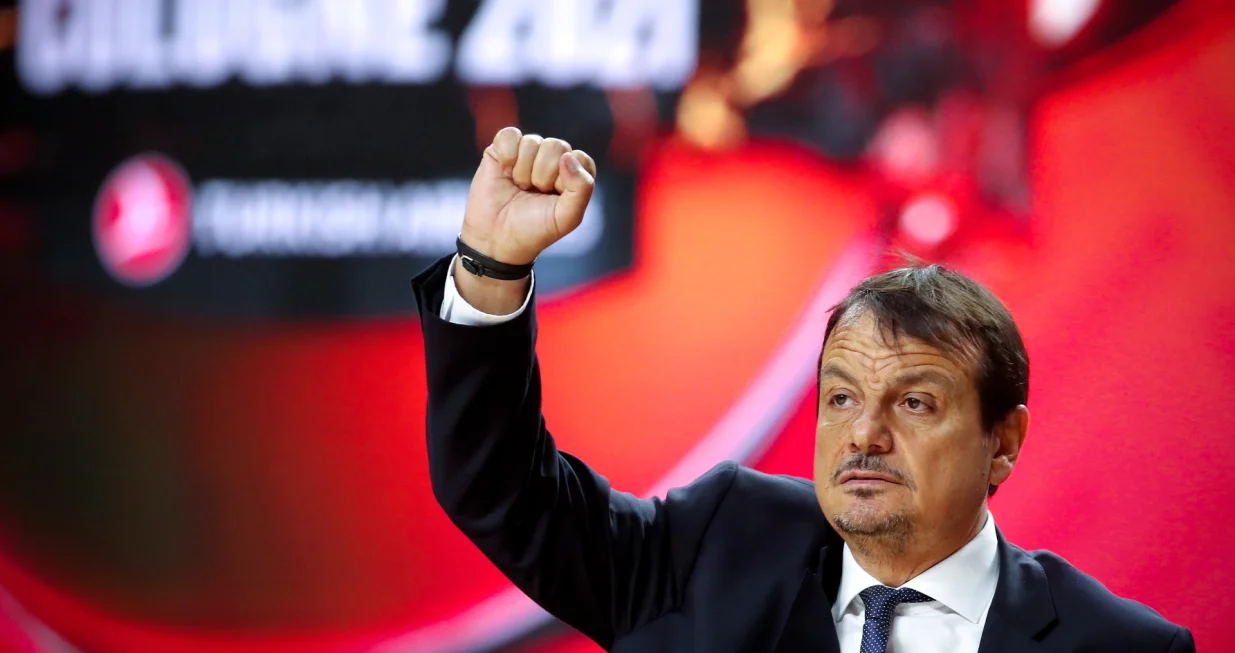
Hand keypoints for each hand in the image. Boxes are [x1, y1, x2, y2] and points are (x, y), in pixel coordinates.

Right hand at [461, 127, 597, 265]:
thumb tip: (568, 156)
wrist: (496, 239)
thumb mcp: (567, 217)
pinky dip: (507, 154)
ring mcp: (528, 152)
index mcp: (574, 174)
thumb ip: (582, 188)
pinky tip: (505, 172)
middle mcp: (553, 159)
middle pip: (556, 146)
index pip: (579, 158)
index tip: (553, 197)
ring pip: (532, 141)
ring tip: (519, 187)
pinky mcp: (503, 149)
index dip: (565, 178)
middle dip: (543, 175)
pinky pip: (509, 135)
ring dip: (523, 171)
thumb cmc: (534, 230)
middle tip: (533, 193)